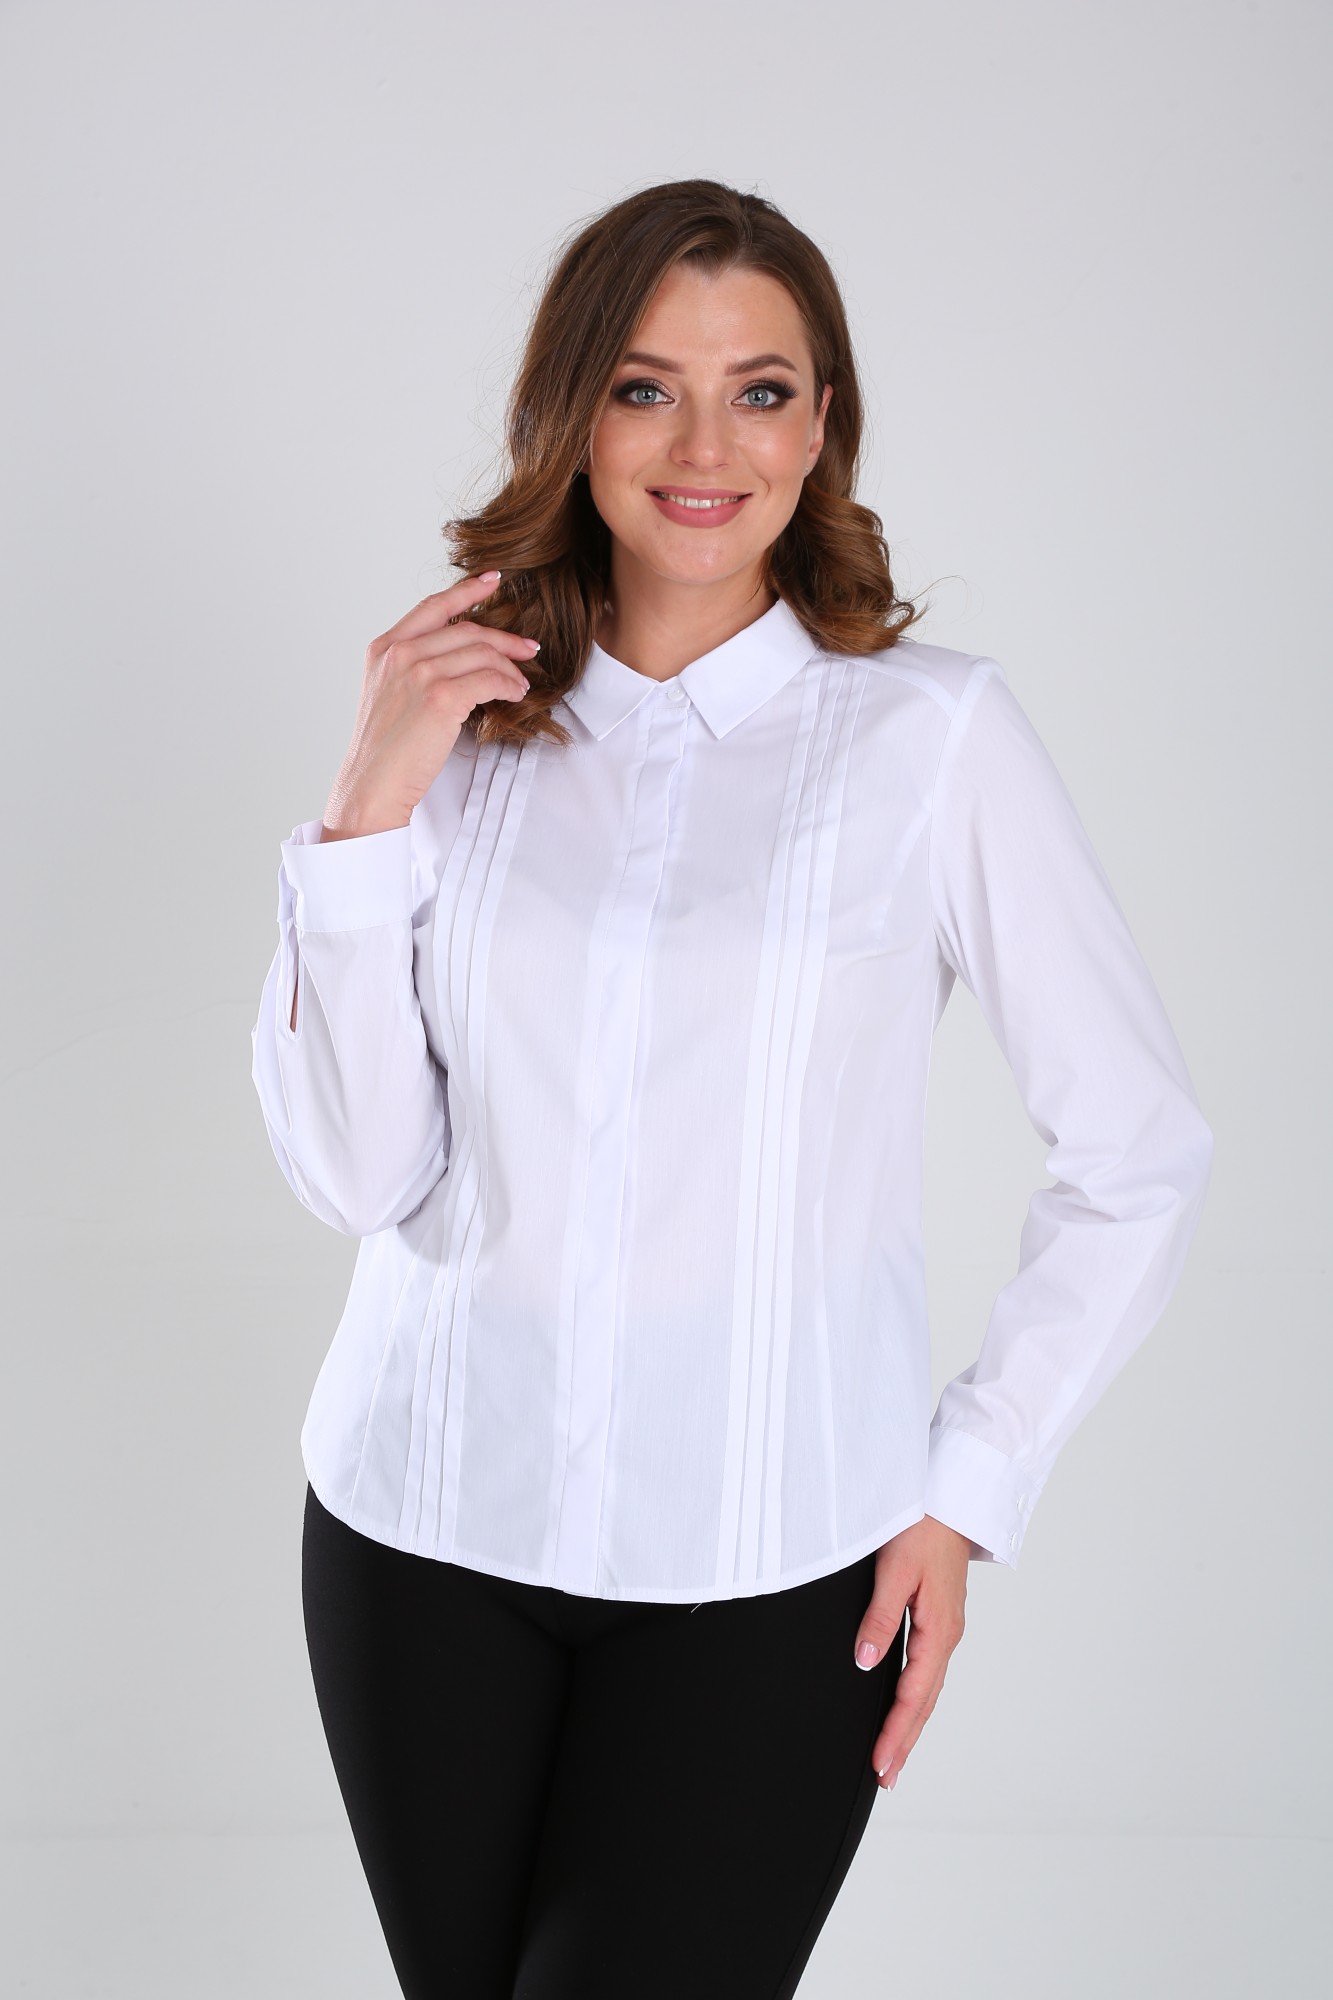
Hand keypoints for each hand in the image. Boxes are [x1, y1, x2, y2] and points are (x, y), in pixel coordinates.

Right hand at [322, 570, 540, 838]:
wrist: (372, 783)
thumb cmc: (384, 748)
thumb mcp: (387, 693)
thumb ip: (412, 667)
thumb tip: (458, 657)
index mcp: (385, 647)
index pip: (433, 606)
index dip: (467, 590)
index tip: (493, 580)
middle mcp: (400, 653)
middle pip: (467, 629)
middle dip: (505, 639)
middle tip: (528, 648)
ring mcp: (419, 673)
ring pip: (482, 653)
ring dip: (510, 667)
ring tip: (521, 683)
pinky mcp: (441, 697)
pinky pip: (490, 678)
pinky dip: (509, 684)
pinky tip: (514, 693)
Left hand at [853, 1513, 971, 1791]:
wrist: (950, 1499)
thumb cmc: (923, 1528)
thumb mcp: (895, 1572)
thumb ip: (880, 1618)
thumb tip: (866, 1663)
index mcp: (939, 1630)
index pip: (913, 1695)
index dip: (896, 1733)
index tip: (880, 1765)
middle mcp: (946, 1635)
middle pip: (924, 1701)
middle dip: (905, 1742)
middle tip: (885, 1777)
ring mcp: (944, 1628)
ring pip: (926, 1688)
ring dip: (910, 1724)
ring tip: (892, 1755)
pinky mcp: (938, 1618)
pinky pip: (926, 1670)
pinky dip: (914, 1697)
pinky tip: (905, 1706)